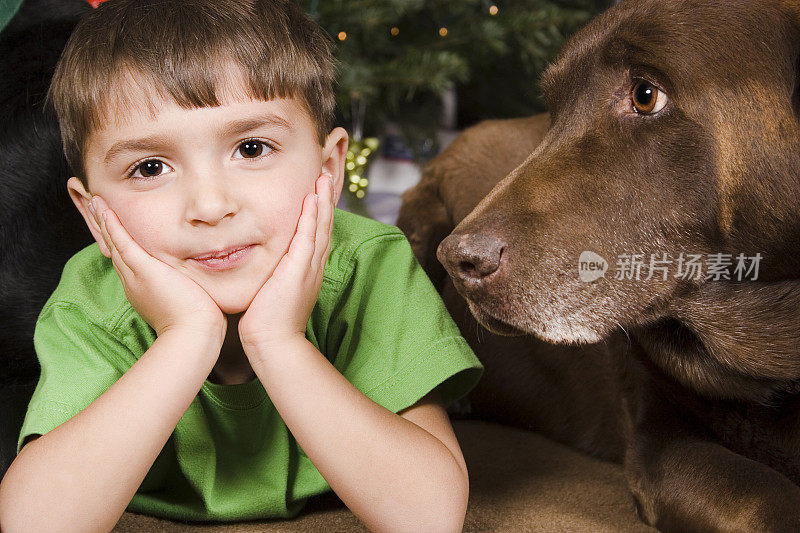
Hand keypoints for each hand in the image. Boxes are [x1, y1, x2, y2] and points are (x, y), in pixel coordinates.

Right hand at [88, 196, 226, 341]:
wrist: (193, 335)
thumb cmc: (198, 324)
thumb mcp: (190, 301)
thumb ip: (190, 288)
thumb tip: (202, 285)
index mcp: (143, 289)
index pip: (128, 260)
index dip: (119, 243)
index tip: (113, 229)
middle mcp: (134, 281)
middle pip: (115, 249)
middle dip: (105, 229)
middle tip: (94, 208)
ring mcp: (136, 275)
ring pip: (114, 243)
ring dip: (103, 221)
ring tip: (94, 202)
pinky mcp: (143, 270)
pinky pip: (122, 242)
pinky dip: (112, 225)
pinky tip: (104, 210)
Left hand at [238, 172, 334, 354]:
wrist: (272, 343)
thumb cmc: (267, 322)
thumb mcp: (270, 291)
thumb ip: (269, 274)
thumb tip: (257, 262)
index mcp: (306, 269)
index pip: (316, 233)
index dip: (320, 210)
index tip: (319, 189)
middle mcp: (312, 265)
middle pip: (324, 224)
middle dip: (327, 198)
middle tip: (329, 172)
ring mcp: (308, 267)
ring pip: (321, 226)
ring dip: (323, 200)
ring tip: (325, 176)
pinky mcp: (299, 270)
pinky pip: (308, 238)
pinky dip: (312, 217)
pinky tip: (312, 199)